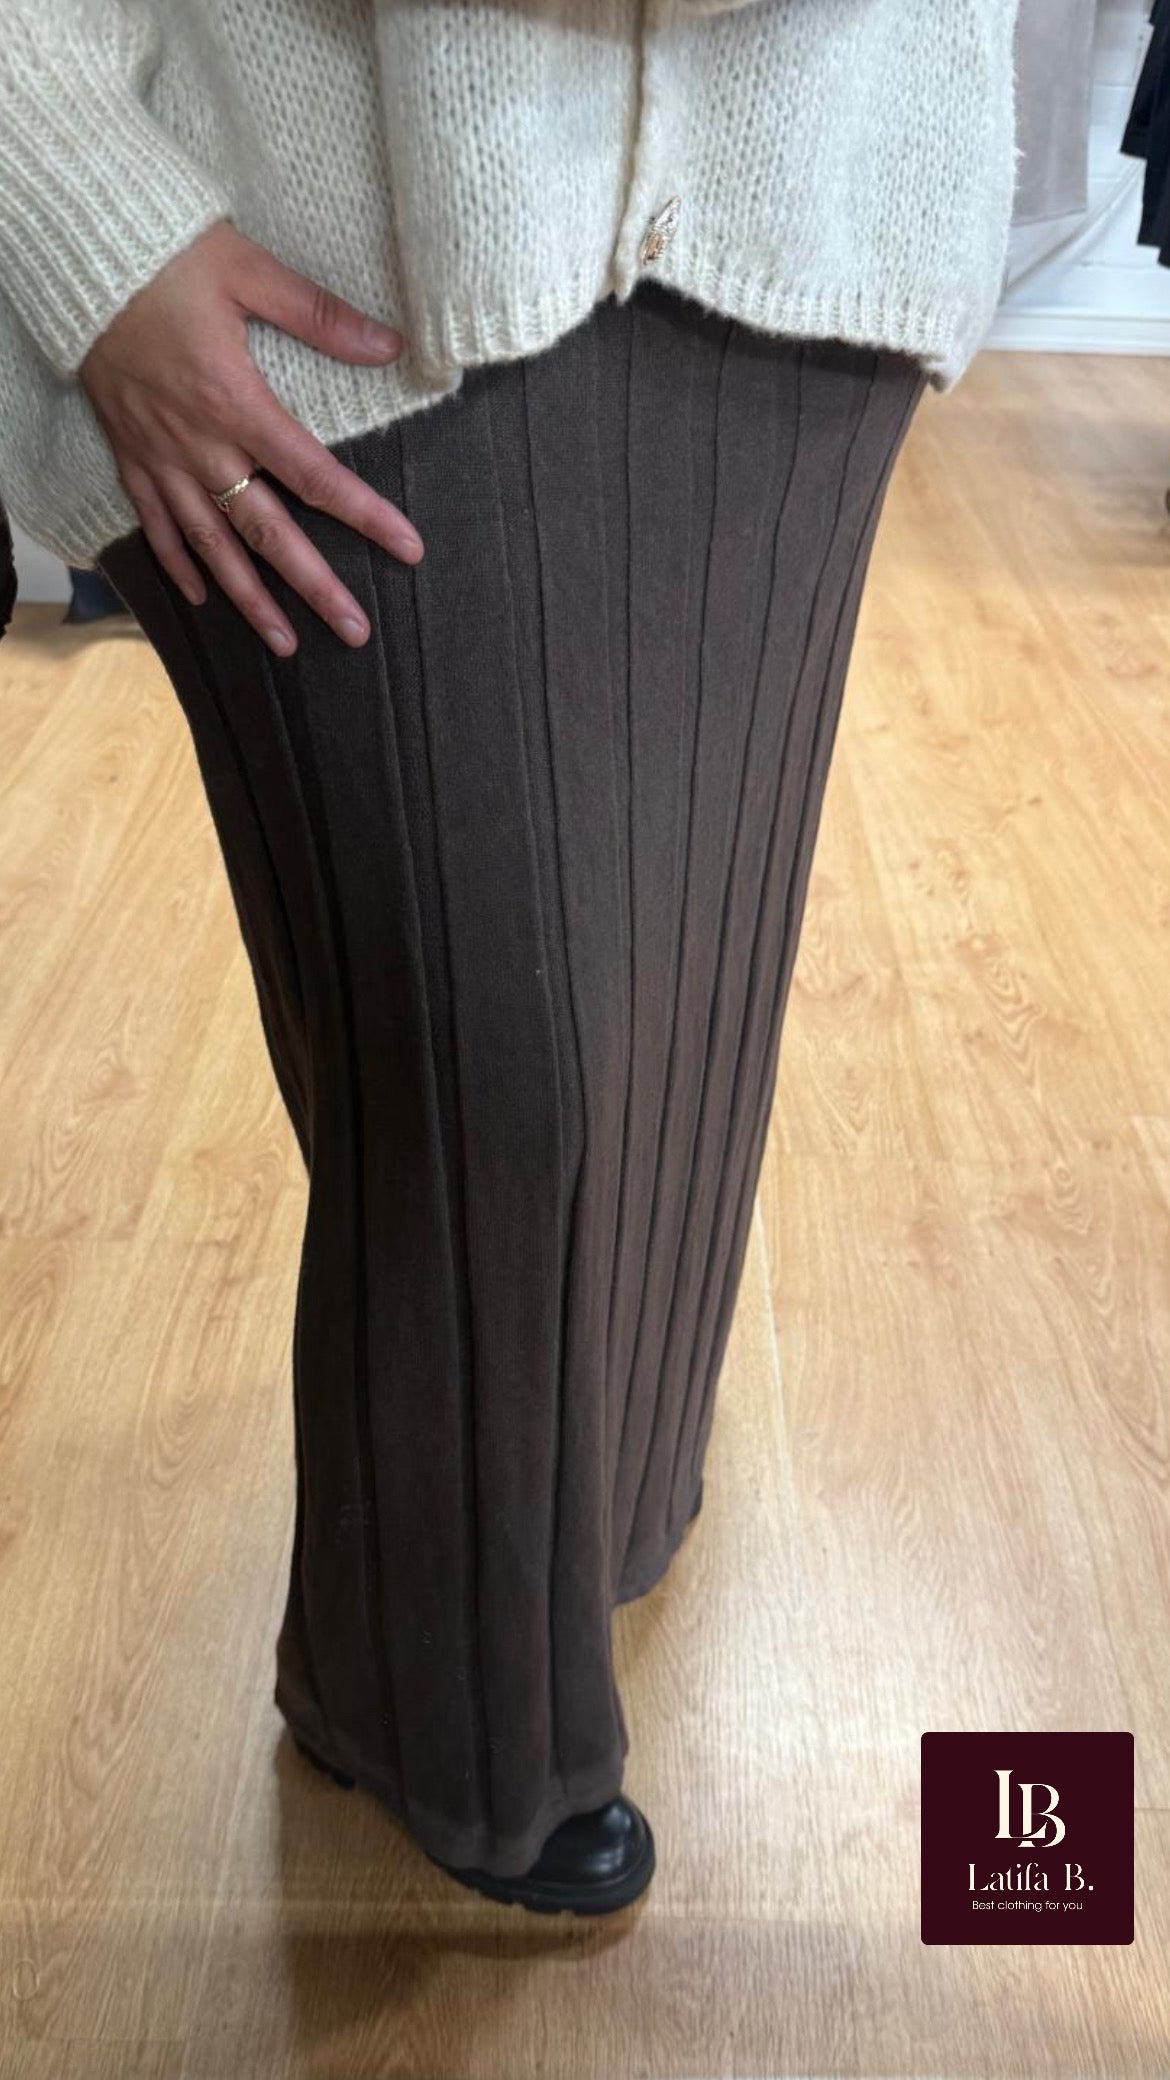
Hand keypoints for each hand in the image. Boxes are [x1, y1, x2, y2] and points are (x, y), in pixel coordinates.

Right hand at [79, 218, 423, 657]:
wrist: (78, 256)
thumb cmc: (165, 256)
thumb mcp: (249, 270)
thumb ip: (320, 315)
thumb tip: (389, 343)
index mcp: (237, 403)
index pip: (316, 476)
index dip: (366, 517)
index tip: (408, 550)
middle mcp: (200, 446)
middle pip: (267, 533)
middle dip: (314, 587)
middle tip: (354, 632)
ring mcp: (160, 458)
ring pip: (212, 547)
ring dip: (249, 600)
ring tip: (286, 644)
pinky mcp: (130, 455)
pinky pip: (156, 526)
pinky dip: (179, 565)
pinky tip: (202, 598)